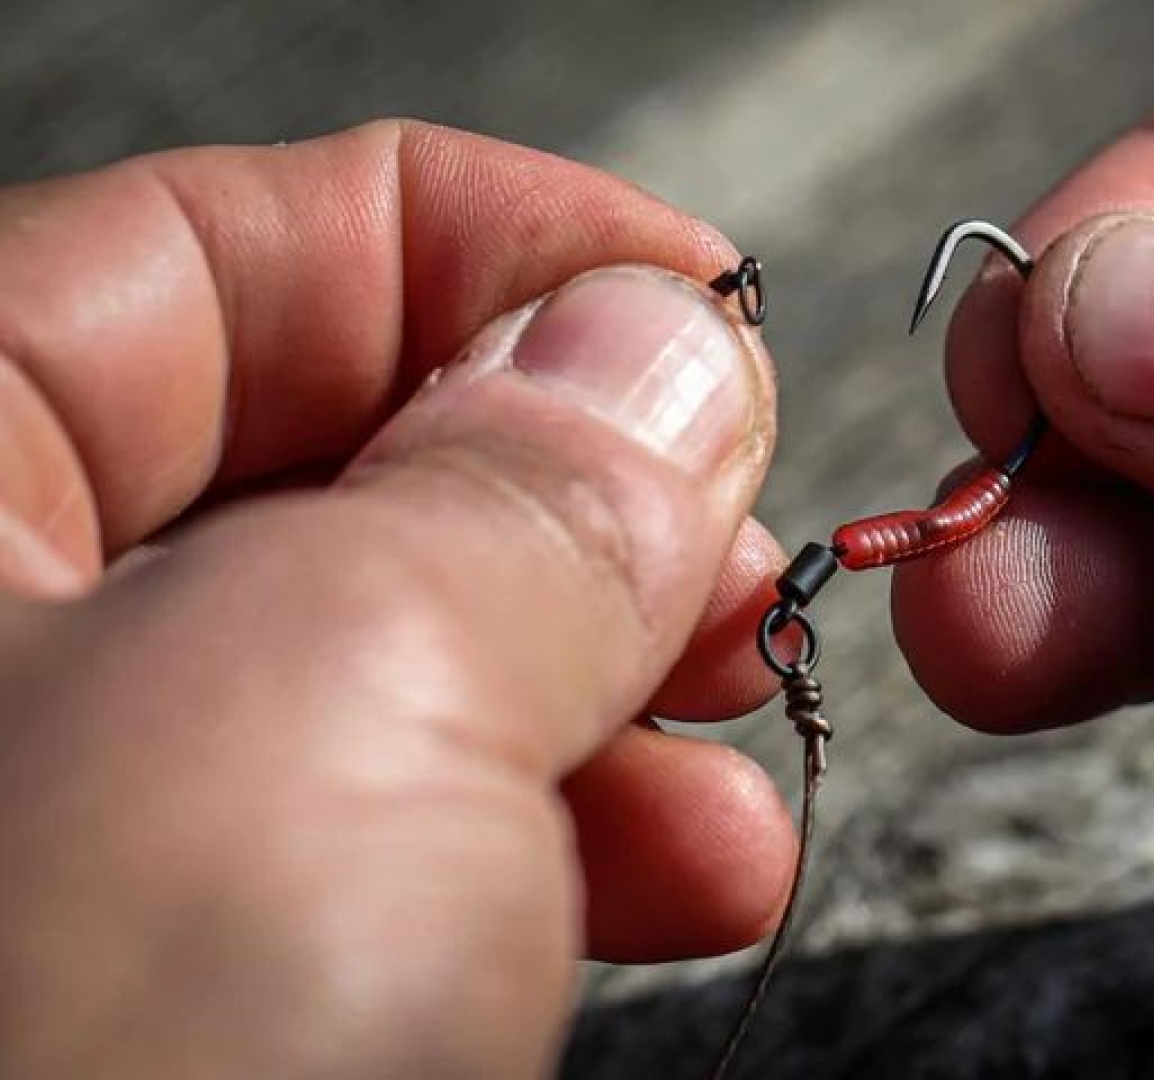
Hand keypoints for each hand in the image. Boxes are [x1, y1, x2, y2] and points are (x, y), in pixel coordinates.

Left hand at [0, 121, 795, 1076]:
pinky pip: (410, 828)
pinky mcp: (196, 961)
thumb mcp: (343, 691)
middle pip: (341, 450)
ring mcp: (91, 809)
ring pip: (404, 657)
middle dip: (583, 493)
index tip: (699, 310)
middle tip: (733, 547)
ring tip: (744, 731)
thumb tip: (658, 343)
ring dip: (610, 678)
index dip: (503, 249)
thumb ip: (523, 480)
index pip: (241, 245)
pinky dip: (574, 831)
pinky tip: (698, 874)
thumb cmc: (76, 1063)